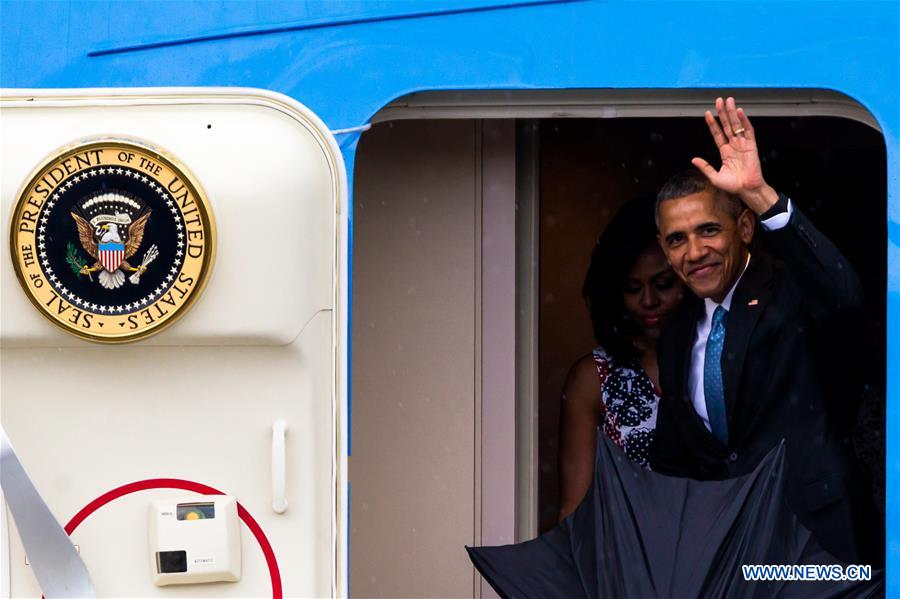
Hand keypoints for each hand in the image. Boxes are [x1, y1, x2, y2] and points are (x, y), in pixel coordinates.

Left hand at [692, 97, 777, 213]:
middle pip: (727, 125)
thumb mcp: (714, 176)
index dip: (713, 124)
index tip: (708, 113)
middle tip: (719, 100)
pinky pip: (748, 131)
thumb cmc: (733, 185)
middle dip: (723, 113)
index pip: (718, 134)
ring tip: (728, 101)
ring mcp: (743, 144)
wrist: (746, 190)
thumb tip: (693, 159)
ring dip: (732, 113)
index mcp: (725, 152)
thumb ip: (705, 167)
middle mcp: (734, 145)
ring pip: (736, 125)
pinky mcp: (751, 145)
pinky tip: (739, 112)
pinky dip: (744, 121)